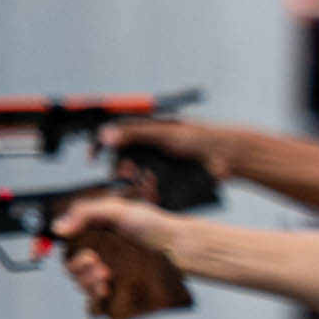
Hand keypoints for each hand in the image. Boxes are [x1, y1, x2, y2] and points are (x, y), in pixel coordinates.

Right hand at [49, 194, 192, 318]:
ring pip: (80, 283)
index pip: (60, 240)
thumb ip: (86, 213)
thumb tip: (59, 228)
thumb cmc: (152, 225)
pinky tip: (106, 288)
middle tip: (96, 262)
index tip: (37, 251)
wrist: (179, 247)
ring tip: (106, 274)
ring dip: (86, 281)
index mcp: (91, 231)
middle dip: (77, 266)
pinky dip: (95, 296)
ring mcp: (107, 271)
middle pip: (68, 265)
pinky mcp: (118, 288)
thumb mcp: (117, 209)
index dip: (41, 245)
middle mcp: (96, 252)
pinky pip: (95, 300)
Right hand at [100, 115, 240, 179]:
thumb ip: (135, 134)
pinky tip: (153, 192)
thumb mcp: (164, 134)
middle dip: (121, 166)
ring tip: (145, 183)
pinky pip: (150, 185)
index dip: (99, 143)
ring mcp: (158, 160)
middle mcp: (148, 142)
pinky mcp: (167, 175)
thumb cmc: (198, 137)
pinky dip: (148, 189)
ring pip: (135, 173)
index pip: (112, 131)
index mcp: (145, 126)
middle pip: (121, 155)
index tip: (92, 157)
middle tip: (127, 174)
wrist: (226, 157)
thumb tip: (106, 135)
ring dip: (136, 180)